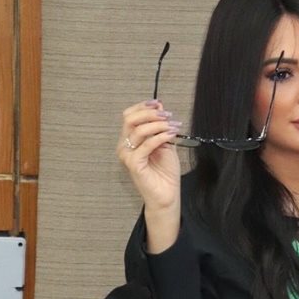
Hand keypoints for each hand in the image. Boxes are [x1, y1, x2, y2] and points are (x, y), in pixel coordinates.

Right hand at [119, 100, 182, 251]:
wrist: (167, 194)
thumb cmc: (165, 172)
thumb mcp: (165, 143)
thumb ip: (161, 126)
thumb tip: (160, 105)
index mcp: (130, 139)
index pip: (129, 116)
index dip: (143, 107)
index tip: (159, 104)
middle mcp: (125, 146)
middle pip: (130, 119)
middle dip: (151, 114)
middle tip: (168, 116)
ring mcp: (127, 155)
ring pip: (139, 130)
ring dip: (159, 125)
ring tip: (173, 127)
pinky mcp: (133, 164)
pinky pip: (146, 145)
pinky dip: (160, 137)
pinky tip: (171, 135)